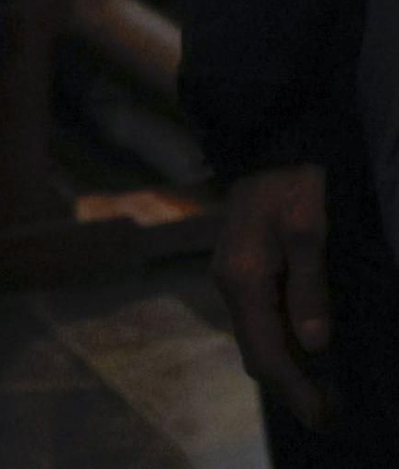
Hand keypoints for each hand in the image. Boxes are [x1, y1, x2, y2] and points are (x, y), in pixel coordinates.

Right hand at [213, 164, 331, 428]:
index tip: (324, 417)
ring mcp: (232, 277)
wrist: (270, 143)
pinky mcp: (241, 270)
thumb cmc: (293, 182)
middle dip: (291, 385)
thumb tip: (316, 345)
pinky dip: (284, 341)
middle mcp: (229, 283)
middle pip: (256, 353)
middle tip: (332, 408)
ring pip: (258, 339)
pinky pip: (261, 320)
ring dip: (289, 365)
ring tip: (327, 386)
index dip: (295, 390)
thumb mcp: (308, 230)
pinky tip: (310, 346)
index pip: (266, 353)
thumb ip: (310, 287)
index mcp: (242, 278)